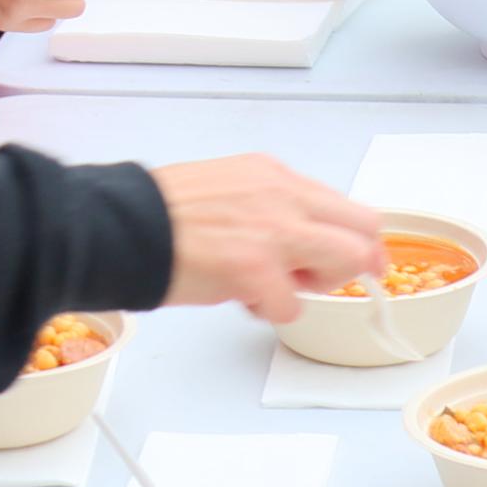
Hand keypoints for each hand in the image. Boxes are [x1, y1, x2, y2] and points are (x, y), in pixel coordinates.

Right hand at [152, 155, 382, 321]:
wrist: (121, 227)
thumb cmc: (164, 215)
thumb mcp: (231, 189)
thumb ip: (272, 207)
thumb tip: (301, 239)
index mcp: (275, 176)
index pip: (347, 207)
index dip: (353, 241)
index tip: (350, 262)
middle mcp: (284, 196)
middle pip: (365, 232)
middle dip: (350, 264)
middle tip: (314, 281)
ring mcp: (274, 231)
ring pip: (346, 263)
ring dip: (313, 286)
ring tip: (268, 286)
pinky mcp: (256, 268)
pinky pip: (292, 305)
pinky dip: (271, 310)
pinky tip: (239, 296)